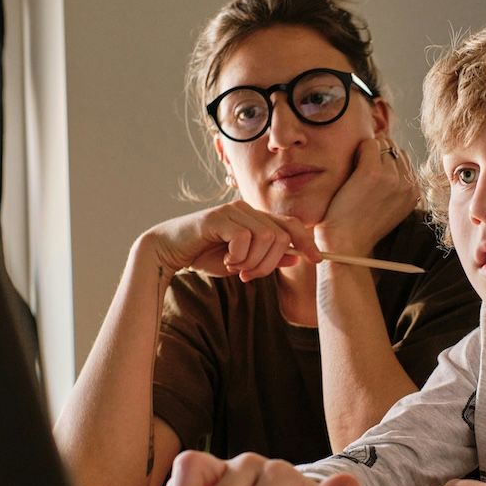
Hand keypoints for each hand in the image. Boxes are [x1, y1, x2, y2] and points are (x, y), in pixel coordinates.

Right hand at [144, 200, 320, 280]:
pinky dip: (238, 256)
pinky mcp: (217, 217)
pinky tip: (225, 261)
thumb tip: (296, 256)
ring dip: (253, 261)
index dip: (307, 241)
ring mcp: (232, 211)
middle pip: (280, 235)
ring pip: (265, 237)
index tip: (317, 260)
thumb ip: (267, 258)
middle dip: (270, 262)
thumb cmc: (204, 255)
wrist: (168, 251)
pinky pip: (244, 238)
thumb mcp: (242, 261)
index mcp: (255, 218)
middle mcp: (246, 210)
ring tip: (235, 268)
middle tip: (249, 275)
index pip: (290, 225)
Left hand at [314, 137, 417, 254]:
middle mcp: (407, 184)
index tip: (369, 174)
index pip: (403, 159)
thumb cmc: (360, 226)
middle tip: (360, 171)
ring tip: (354, 171)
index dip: (384, 161)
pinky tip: (350, 166)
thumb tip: (389, 154)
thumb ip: (396, 186)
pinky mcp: (372, 173)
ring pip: (382, 144)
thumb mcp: (389, 208)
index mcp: (414, 193)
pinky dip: (357, 149)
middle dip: (377, 153)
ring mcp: (392, 178)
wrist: (346, 243)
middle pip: (394, 149)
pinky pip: (368, 144)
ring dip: (366, 151)